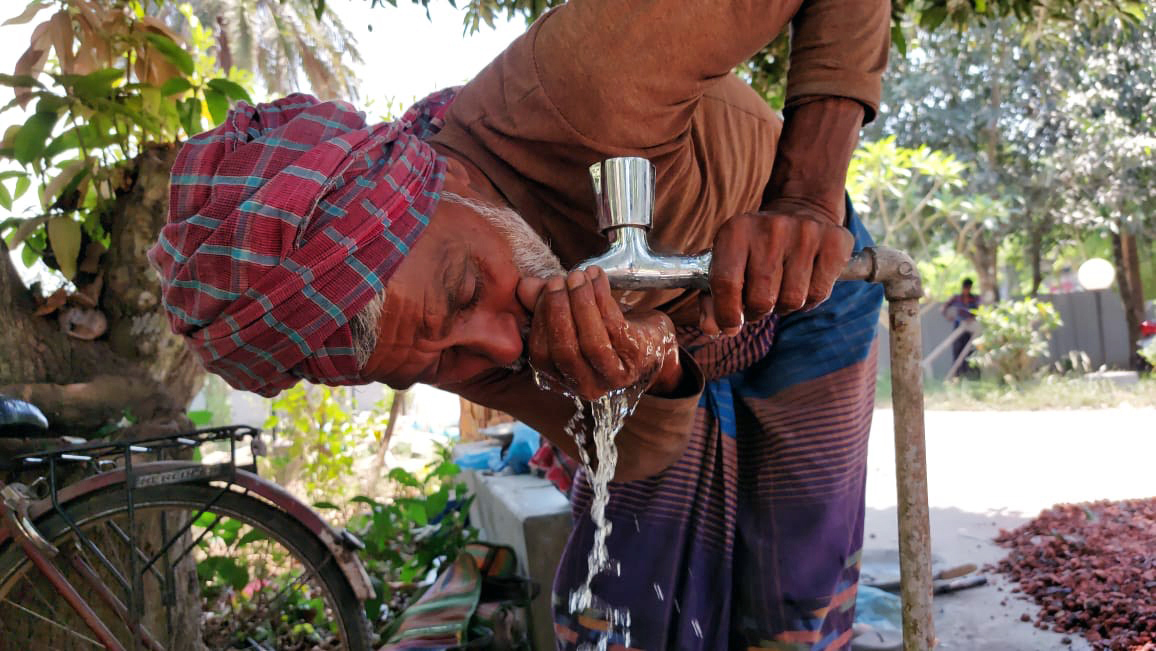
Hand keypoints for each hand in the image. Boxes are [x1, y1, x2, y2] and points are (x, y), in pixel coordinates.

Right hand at [524, 267, 678, 400]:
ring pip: (590, 341)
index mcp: (564, 381)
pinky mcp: (634, 358)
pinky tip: (597, 277)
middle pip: (564, 351)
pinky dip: (602, 297)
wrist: (653, 343)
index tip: (544, 289)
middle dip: (558, 311)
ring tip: (578, 276)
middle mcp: (587, 386)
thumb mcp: (572, 319)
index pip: (542, 355)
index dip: (540, 320)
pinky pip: (614, 325)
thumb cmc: (607, 333)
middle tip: (558, 281)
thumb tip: (525, 286)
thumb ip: (546, 305)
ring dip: (581, 303)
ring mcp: (613, 376)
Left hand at [701, 205, 852, 335]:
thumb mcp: (729, 262)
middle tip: (758, 302)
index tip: (729, 324)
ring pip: (791, 300)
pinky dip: (809, 300)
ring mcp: (805, 233)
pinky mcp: (835, 242)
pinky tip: (804, 283)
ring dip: (783, 306)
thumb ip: (713, 298)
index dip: (726, 313)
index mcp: (736, 229)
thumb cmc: (757, 248)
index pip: (725, 283)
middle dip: (756, 311)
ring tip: (781, 289)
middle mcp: (771, 228)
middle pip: (760, 299)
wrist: (802, 210)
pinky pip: (818, 294)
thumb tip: (711, 329)